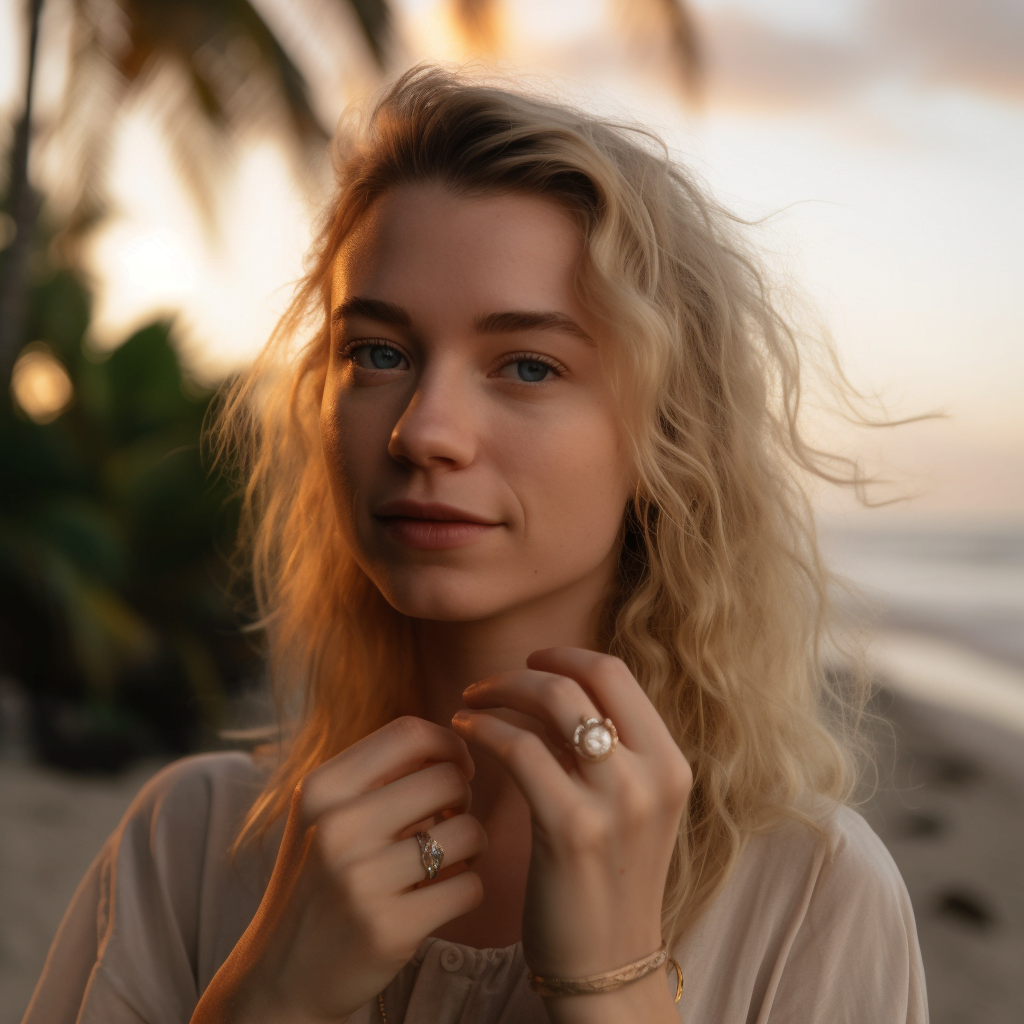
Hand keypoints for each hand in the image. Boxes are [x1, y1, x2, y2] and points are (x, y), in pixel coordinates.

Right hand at [192, 717, 486, 1023]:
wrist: (282, 975)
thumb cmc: (321, 878)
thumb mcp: (326, 814)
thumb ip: (379, 773)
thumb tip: (457, 742)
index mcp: (321, 788)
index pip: (409, 732)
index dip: (449, 744)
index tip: (457, 767)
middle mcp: (336, 827)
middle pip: (447, 778)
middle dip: (464, 797)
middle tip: (450, 820)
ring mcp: (361, 880)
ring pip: (468, 832)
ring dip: (473, 845)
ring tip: (450, 859)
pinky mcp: (389, 929)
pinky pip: (470, 886)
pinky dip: (467, 888)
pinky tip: (442, 896)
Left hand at [452, 648, 690, 1021]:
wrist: (608, 970)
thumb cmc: (605, 883)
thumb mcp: (627, 807)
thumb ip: (602, 750)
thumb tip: (550, 692)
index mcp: (670, 763)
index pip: (616, 673)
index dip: (566, 655)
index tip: (530, 661)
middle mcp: (653, 774)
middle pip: (583, 677)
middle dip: (525, 669)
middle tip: (486, 683)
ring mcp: (618, 800)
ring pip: (551, 701)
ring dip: (499, 691)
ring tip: (467, 703)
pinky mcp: (573, 827)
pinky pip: (519, 748)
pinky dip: (484, 728)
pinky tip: (463, 731)